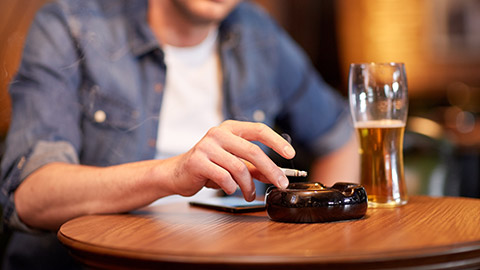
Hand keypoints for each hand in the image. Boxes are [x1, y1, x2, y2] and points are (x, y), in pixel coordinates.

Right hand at [167, 120, 294, 200]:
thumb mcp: (233, 163)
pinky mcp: (198, 161)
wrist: (176, 173)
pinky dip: (231, 187)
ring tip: (250, 195)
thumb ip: (253, 167)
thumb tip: (275, 175)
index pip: (258, 129)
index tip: (290, 154)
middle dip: (270, 170)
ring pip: (239, 168)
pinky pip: (224, 177)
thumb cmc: (208, 166)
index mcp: (230, 129)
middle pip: (252, 151)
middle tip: (281, 183)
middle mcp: (218, 133)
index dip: (276, 141)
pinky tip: (231, 190)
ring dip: (249, 186)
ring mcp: (207, 146)